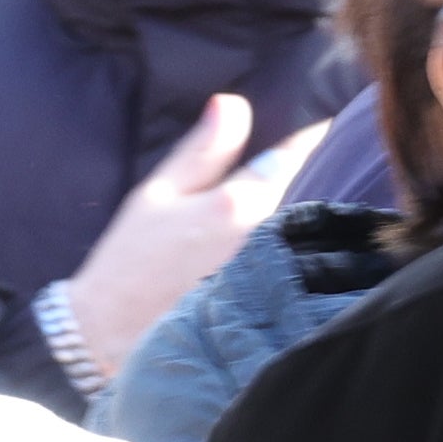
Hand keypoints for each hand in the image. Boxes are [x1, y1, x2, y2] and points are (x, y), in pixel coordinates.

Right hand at [58, 94, 329, 383]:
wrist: (112, 340)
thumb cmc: (129, 261)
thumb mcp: (157, 195)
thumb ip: (203, 150)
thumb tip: (234, 101)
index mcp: (236, 206)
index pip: (290, 157)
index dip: (313, 133)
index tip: (330, 115)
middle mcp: (264, 241)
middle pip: (303, 196)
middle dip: (306, 177)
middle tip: (308, 156)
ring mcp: (273, 279)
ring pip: (302, 232)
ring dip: (301, 216)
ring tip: (289, 206)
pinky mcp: (273, 309)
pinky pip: (295, 267)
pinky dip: (294, 252)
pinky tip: (278, 253)